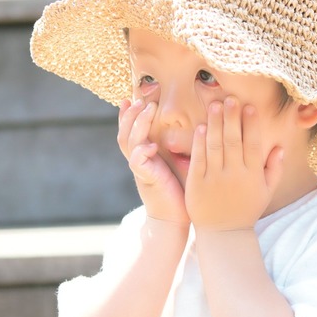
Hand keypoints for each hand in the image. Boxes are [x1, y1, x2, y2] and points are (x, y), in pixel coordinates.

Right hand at [117, 98, 188, 226]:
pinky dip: (142, 152)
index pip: (130, 131)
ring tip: (147, 110)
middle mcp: (139, 162)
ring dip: (137, 125)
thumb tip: (192, 123)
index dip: (128, 115)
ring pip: (129, 143)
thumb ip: (176, 145)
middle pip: (124, 133)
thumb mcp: (178, 162)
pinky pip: (137, 163)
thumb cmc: (181, 190)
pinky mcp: (147, 180)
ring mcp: (141, 171)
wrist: (176, 219)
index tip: (132, 97)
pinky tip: (151, 144)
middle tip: (139, 99)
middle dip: (130, 115)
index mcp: (145, 156)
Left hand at [185, 97, 282, 231]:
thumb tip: (280, 147)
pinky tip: (201, 128)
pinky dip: (200, 143)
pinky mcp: (197, 184)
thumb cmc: (246, 210)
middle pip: (234, 141)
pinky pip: (199, 159)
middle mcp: (235, 175)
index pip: (253, 144)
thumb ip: (274, 169)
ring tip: (214, 105)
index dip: (251, 125)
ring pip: (216, 146)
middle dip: (232, 118)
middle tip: (230, 98)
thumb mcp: (265, 192)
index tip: (249, 107)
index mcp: (253, 175)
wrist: (223, 234)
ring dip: (215, 124)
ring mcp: (215, 179)